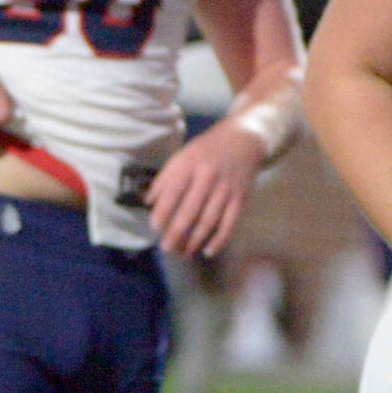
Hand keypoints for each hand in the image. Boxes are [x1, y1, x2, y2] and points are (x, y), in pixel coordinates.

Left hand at [147, 120, 265, 257]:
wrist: (243, 140)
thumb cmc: (206, 151)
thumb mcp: (182, 156)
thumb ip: (165, 179)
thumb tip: (148, 203)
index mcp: (189, 165)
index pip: (173, 192)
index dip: (163, 212)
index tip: (154, 227)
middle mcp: (207, 177)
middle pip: (190, 211)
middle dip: (176, 233)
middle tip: (166, 248)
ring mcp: (225, 190)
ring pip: (208, 221)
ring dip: (194, 241)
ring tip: (183, 253)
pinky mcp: (240, 199)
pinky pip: (228, 225)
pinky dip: (218, 241)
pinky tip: (207, 251)